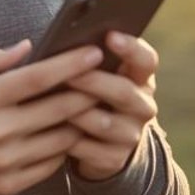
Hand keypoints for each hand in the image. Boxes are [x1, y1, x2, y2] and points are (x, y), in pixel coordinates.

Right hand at [0, 40, 105, 194]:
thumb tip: (25, 47)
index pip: (38, 78)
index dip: (71, 64)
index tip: (94, 51)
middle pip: (60, 108)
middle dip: (90, 90)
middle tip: (106, 77)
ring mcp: (4, 162)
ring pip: (62, 138)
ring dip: (82, 120)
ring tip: (95, 104)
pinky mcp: (8, 186)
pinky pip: (51, 164)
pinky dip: (65, 147)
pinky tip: (69, 133)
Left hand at [63, 31, 159, 180]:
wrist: (103, 144)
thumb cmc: (92, 95)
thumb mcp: (100, 75)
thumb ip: (90, 59)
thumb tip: (63, 41)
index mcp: (141, 79)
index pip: (146, 60)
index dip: (131, 48)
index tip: (109, 35)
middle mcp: (143, 106)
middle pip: (124, 92)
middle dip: (93, 81)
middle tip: (68, 74)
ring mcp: (131, 134)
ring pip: (103, 122)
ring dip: (75, 112)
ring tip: (50, 103)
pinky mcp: (114, 159)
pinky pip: (87, 148)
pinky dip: (66, 139)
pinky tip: (48, 130)